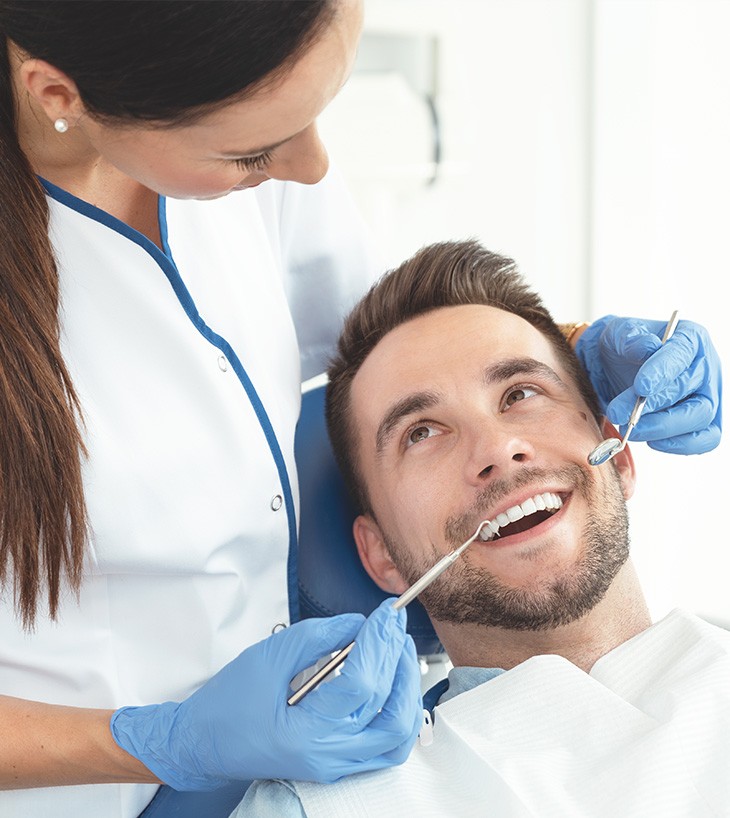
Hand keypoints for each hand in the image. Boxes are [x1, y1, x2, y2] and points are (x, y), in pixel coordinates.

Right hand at [110, 599, 422, 789]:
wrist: (204, 742)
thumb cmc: (227, 703)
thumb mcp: (268, 657)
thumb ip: (317, 637)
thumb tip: (358, 624)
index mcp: (308, 734)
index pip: (362, 685)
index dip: (379, 642)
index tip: (387, 611)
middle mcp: (328, 756)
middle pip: (389, 711)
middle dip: (398, 660)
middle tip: (394, 625)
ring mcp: (337, 765)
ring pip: (397, 736)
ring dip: (407, 691)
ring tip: (397, 651)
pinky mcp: (339, 762)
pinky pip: (386, 745)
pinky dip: (398, 711)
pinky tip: (393, 683)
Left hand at [576, 315, 721, 453]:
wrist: (613, 367)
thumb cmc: (621, 348)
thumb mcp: (617, 334)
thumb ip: (630, 338)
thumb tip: (649, 347)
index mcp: (690, 338)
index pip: (682, 354)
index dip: (663, 371)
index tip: (640, 387)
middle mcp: (705, 367)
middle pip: (692, 389)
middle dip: (653, 406)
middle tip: (619, 413)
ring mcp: (707, 396)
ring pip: (700, 418)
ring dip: (662, 428)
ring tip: (630, 429)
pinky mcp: (701, 422)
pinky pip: (704, 439)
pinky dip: (679, 444)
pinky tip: (651, 441)